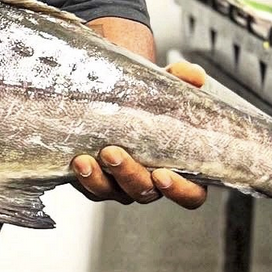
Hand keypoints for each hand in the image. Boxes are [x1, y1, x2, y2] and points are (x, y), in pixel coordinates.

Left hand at [69, 59, 208, 209]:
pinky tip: (76, 161)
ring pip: (113, 192)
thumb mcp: (168, 86)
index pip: (191, 195)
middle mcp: (152, 182)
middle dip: (128, 175)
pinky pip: (91, 188)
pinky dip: (84, 177)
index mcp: (181, 168)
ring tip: (85, 160)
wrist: (119, 97)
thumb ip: (183, 79)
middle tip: (112, 152)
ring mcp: (124, 185)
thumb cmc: (153, 99)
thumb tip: (195, 76)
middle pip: (145, 193)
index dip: (180, 190)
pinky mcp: (98, 182)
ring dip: (99, 179)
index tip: (163, 174)